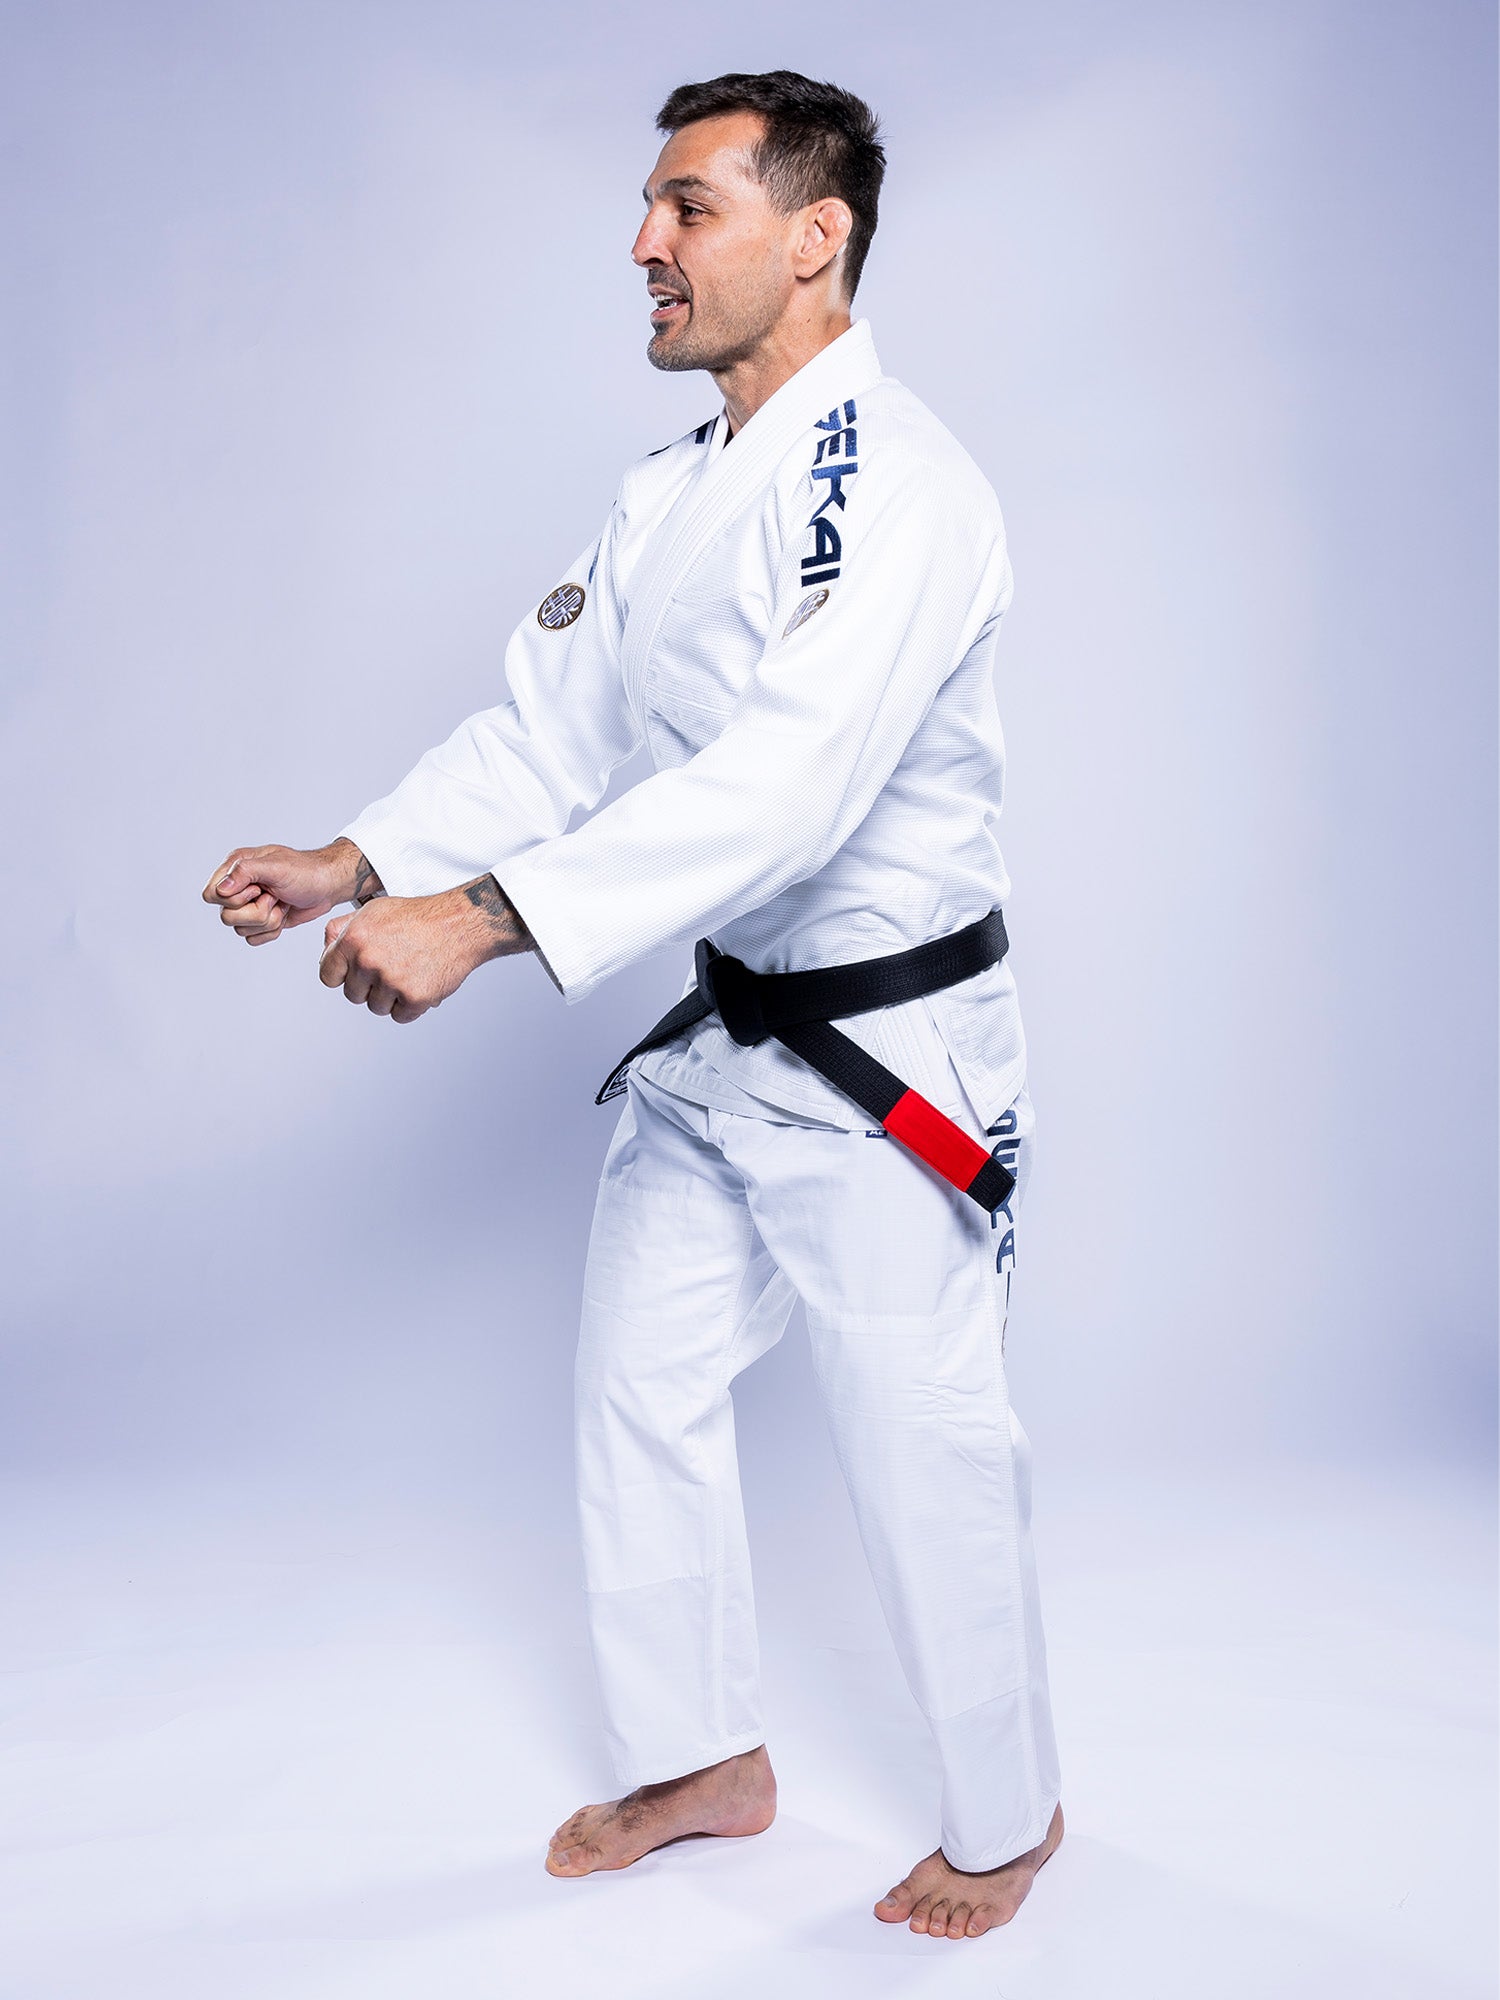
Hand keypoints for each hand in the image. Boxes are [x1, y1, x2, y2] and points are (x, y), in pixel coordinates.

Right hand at [202, 838, 379, 945]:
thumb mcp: (276, 866)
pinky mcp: (260, 922)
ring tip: (282, 903)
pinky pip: (253, 939)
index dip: (234, 899)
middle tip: (274, 897)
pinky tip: (283, 915)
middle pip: (226, 917)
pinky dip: (272, 931)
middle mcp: (238, 888)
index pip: (211, 895)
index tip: (258, 889)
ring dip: (268, 921)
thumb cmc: (305, 871)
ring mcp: (248, 906)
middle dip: (256, 912)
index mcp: (235, 868)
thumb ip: (245, 872)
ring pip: (240, 930)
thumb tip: (222, 889)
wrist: (328, 886)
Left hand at [318, 875, 530, 1023]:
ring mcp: (391, 981)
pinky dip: (410, 1005)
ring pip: (376, 1007)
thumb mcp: (373, 911)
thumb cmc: (418, 916)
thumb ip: (343, 929)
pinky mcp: (414, 998)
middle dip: (369, 986)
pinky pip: (400, 1016)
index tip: (356, 972)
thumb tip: (327, 949)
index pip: (328, 975)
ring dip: (391, 997)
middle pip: (353, 995)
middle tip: (392, 967)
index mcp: (354, 939)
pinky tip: (420, 982)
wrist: (458, 924)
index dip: (343, 975)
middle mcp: (368, 960)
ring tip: (408, 972)